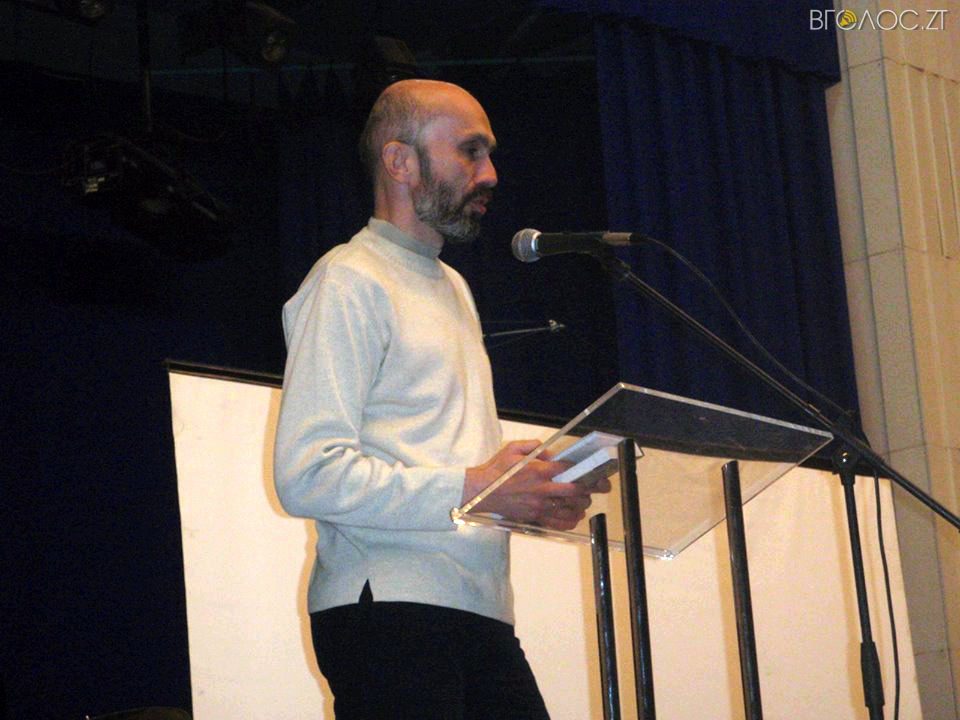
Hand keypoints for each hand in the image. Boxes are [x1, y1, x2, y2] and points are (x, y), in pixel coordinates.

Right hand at [464, 439, 598, 530]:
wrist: (480, 492)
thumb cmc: (496, 469)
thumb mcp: (513, 449)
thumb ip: (534, 447)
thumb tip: (551, 454)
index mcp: (538, 471)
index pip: (569, 470)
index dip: (584, 469)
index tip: (594, 469)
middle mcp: (542, 489)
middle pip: (575, 491)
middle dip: (592, 488)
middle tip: (602, 485)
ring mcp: (539, 506)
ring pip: (569, 508)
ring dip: (582, 504)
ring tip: (586, 500)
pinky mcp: (534, 517)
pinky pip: (557, 522)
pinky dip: (569, 520)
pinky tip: (575, 517)